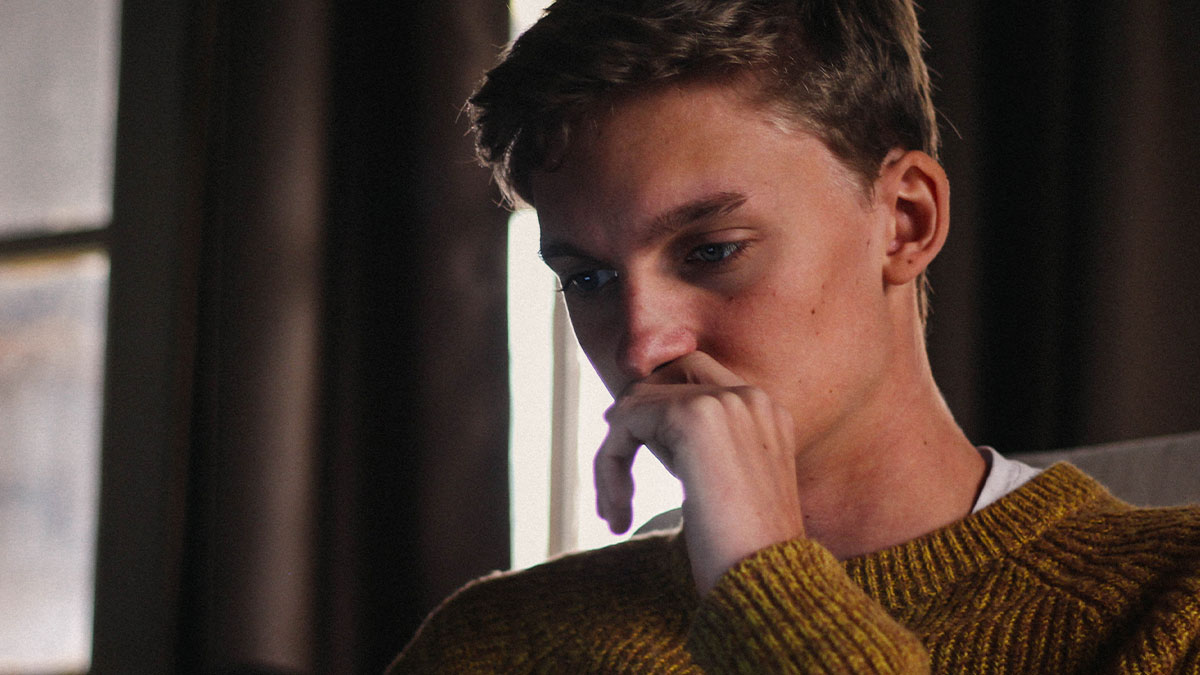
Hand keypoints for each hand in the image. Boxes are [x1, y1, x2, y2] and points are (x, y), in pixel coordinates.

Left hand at [594, 351, 805, 593]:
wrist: (768, 582)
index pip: (694, 375)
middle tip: (617, 488)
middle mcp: (750, 396)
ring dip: (612, 458)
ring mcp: (724, 401)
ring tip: (615, 511)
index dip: (655, 411)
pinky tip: (617, 514)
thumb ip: (698, 448)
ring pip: (635, 404)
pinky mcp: (692, 416)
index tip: (634, 456)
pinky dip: (609, 466)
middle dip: (629, 429)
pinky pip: (624, 423)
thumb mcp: (728, 486)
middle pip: (659, 382)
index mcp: (766, 411)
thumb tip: (626, 416)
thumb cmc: (745, 554)